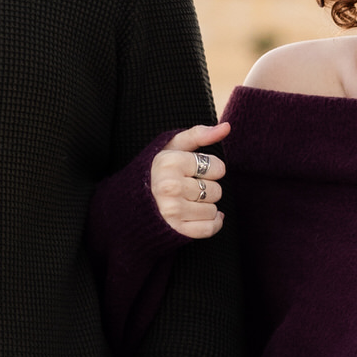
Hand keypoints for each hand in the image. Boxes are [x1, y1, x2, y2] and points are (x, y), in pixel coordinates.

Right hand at [149, 121, 229, 238]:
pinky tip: (198, 216)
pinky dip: (211, 224)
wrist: (130, 202)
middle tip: (188, 188)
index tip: (195, 171)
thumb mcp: (172, 147)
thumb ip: (198, 134)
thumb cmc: (157, 170)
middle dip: (207, 189)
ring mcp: (172, 210)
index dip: (211, 169)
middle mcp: (170, 186)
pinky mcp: (175, 230)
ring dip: (205, 207)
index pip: (217, 168)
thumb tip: (226, 127)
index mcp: (170, 163)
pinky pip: (209, 228)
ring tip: (187, 202)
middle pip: (216, 191)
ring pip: (213, 210)